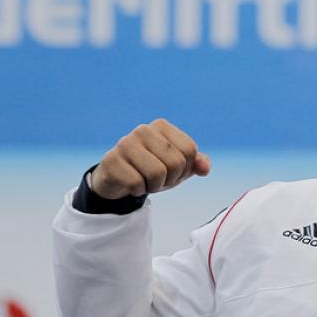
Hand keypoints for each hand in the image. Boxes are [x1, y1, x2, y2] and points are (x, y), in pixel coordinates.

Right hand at [90, 118, 210, 198]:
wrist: (118, 179)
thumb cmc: (151, 170)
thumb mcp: (177, 167)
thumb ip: (195, 164)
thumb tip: (205, 168)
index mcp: (162, 126)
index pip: (190, 150)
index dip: (186, 168)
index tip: (171, 170)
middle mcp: (143, 130)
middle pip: (176, 163)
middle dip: (170, 179)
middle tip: (158, 179)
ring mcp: (125, 143)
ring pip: (157, 173)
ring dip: (154, 186)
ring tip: (145, 181)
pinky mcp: (111, 160)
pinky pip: (137, 183)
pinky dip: (138, 190)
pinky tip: (131, 184)